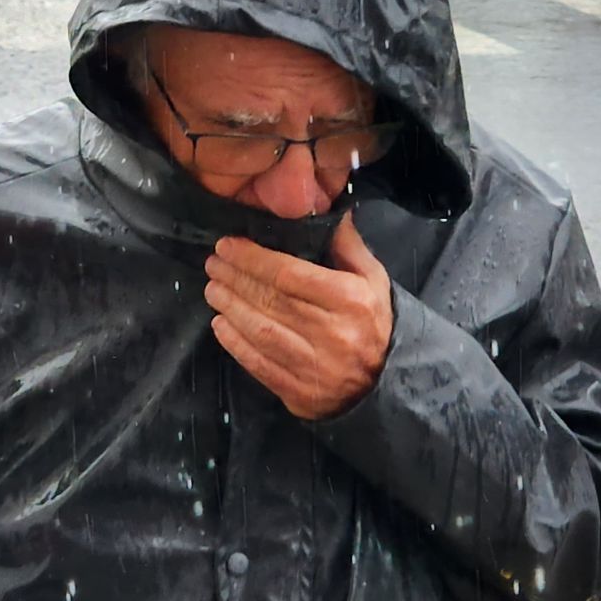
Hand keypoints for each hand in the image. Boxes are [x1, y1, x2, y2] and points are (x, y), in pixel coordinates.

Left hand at [204, 212, 393, 420]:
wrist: (388, 383)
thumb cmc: (374, 322)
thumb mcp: (372, 278)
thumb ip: (346, 244)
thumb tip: (325, 206)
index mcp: (350, 299)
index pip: (289, 274)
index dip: (252, 259)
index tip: (227, 246)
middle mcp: (333, 333)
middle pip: (271, 300)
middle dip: (236, 279)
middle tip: (213, 265)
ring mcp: (316, 367)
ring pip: (262, 332)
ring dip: (231, 308)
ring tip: (213, 290)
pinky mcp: (301, 394)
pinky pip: (260, 365)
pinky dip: (236, 344)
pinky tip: (221, 325)